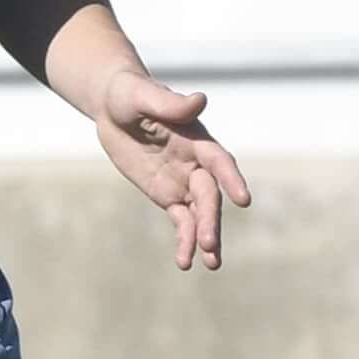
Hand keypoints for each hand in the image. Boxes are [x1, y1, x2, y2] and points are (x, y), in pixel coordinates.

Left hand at [88, 67, 251, 268]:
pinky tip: (186, 261)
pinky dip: (185, 240)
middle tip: (210, 243)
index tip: (243, 199)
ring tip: (210, 264)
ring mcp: (184, 181)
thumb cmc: (131, 94)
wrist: (115, 108)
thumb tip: (199, 101)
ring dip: (205, 238)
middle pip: (209, 195)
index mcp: (196, 138)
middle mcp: (196, 163)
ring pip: (200, 213)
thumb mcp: (143, 95)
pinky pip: (181, 221)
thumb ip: (171, 103)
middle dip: (210, 219)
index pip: (219, 161)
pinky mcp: (167, 195)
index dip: (231, 179)